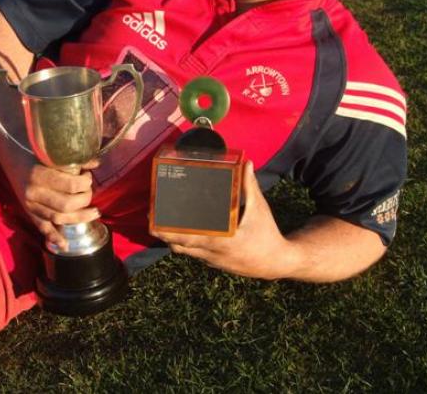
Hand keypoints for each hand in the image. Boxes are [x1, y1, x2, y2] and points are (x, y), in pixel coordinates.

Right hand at [7, 156, 100, 250]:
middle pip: (66, 204)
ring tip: (95, 213)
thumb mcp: (52, 154)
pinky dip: (54, 237)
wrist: (13, 161)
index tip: (88, 177)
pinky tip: (65, 244)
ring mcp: (30, 206)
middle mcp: (33, 193)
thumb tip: (96, 163)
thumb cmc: (37, 156)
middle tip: (90, 192)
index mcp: (38, 174)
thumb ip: (73, 160)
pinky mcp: (29, 214)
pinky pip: (43, 228)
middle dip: (84, 199)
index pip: (70, 184)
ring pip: (58, 218)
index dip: (84, 182)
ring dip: (79, 218)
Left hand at [151, 161, 291, 278]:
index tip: (154, 218)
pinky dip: (183, 243)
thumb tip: (246, 162)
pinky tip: (179, 231)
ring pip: (184, 250)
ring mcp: (212, 260)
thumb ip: (250, 185)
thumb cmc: (267, 233)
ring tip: (159, 221)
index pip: (187, 237)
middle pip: (178, 245)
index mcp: (220, 239)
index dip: (168, 230)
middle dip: (162, 232)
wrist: (276, 262)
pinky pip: (193, 253)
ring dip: (171, 238)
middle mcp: (212, 252)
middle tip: (151, 216)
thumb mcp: (259, 208)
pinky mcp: (214, 263)